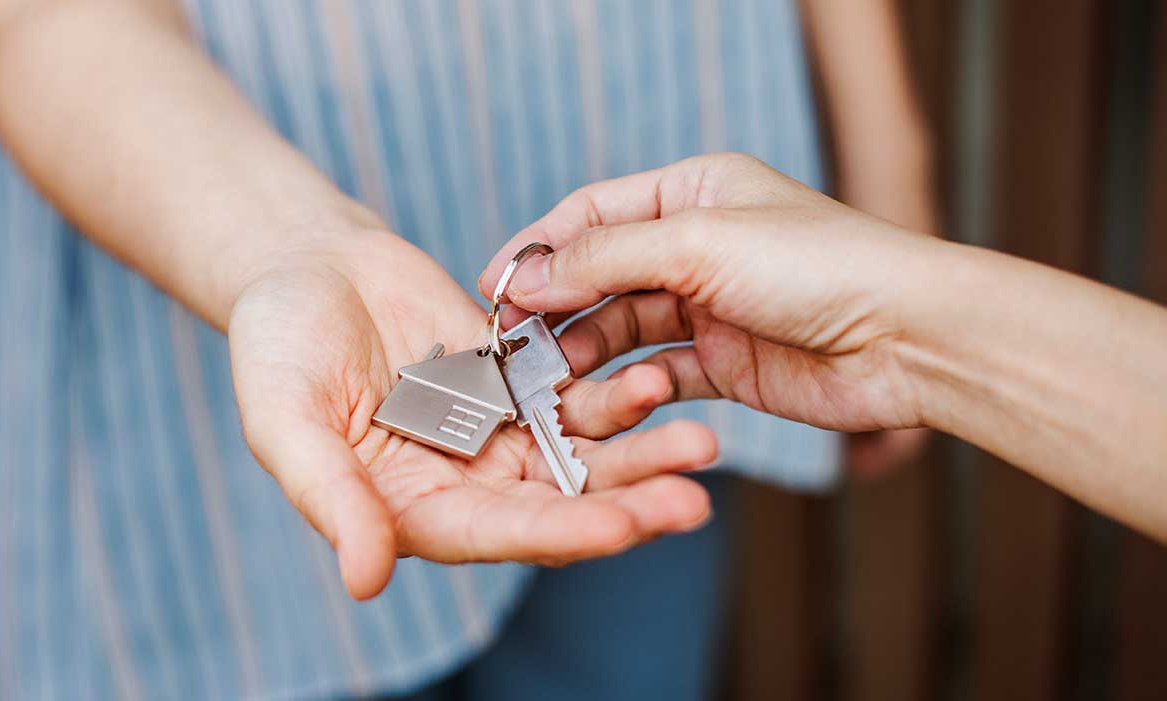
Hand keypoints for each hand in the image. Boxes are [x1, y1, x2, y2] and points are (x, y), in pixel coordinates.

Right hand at [229, 228, 715, 598]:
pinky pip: (574, 389)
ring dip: (639, 451)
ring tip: (699, 441)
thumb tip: (365, 581)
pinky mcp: (517, 381)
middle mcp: (464, 482)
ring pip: (580, 452)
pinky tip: (657, 376)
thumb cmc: (275, 346)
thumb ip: (329, 497)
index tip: (622, 528)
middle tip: (691, 502)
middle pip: (556, 505)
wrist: (303, 266)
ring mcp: (495, 432)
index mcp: (411, 510)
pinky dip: (615, 388)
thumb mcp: (286, 419)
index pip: (495, 534)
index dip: (558, 534)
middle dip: (625, 504)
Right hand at [480, 154, 943, 440]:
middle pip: (600, 275)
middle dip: (555, 307)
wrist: (905, 339)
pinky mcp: (724, 363)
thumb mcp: (697, 243)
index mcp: (690, 192)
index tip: (494, 288)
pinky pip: (657, 373)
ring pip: (622, 328)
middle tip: (511, 344)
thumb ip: (605, 257)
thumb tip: (529, 274)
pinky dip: (628, 388)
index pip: (591, 214)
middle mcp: (696, 246)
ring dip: (583, 352)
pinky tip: (598, 402)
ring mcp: (709, 307)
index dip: (538, 249)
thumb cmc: (817, 266)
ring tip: (546, 379)